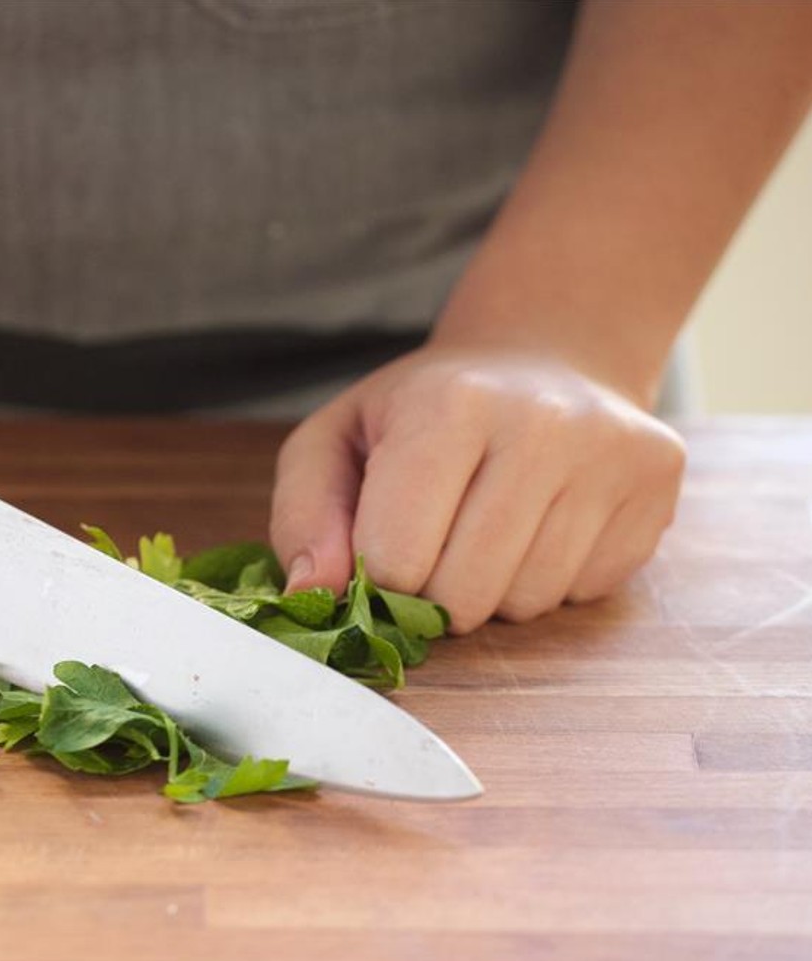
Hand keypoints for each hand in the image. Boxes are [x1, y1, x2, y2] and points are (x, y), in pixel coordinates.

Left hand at [269, 343, 685, 632]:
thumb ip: (303, 517)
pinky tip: (538, 524)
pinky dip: (544, 581)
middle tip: (432, 543)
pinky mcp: (657, 490)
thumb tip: (310, 595)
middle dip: (431, 593)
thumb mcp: (335, 442)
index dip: (375, 576)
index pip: (395, 560)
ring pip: (525, 605)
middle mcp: (544, 424)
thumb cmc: (422, 412)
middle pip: (462, 596)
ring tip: (485, 527)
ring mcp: (612, 457)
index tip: (378, 548)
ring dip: (489, 591)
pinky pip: (579, 595)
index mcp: (450, 404)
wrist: (544, 356)